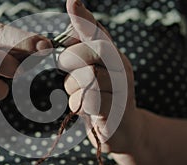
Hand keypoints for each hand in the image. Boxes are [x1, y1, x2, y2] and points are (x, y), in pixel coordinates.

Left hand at [59, 0, 143, 164]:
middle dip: (70, 59)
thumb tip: (68, 26)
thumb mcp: (93, 71)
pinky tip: (88, 111)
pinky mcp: (116, 112)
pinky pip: (88, 102)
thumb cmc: (102, 96)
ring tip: (82, 95)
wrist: (123, 129)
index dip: (85, 19)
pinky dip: (80, 106)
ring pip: (87, 78)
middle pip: (89, 53)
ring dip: (74, 89)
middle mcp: (121, 69)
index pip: (98, 33)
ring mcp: (121, 90)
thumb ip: (84, 49)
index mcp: (114, 56)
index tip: (72, 3)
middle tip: (64, 66)